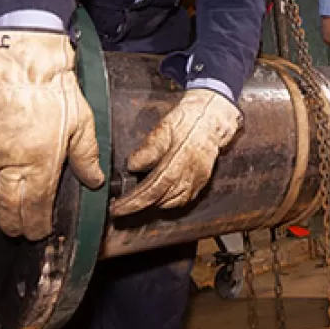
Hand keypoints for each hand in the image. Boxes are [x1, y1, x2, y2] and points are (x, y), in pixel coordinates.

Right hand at [0, 29, 104, 240]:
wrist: (24, 66)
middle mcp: (13, 164)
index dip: (36, 224)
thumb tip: (93, 180)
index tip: (39, 233)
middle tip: (19, 234)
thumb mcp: (82, 125)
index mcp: (40, 165)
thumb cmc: (54, 91)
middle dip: (14, 224)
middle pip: (9, 206)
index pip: (35, 206)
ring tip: (4, 220)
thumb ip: (87, 157)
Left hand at [111, 89, 242, 214]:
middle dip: (136, 207)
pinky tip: (158, 197)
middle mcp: (189, 175)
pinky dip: (168, 202)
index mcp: (178, 160)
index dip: (132, 202)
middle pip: (159, 200)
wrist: (212, 118)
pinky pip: (183, 200)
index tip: (117, 208)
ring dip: (151, 205)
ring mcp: (197, 180)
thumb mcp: (164, 126)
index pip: (151, 189)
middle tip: (119, 209)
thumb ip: (149, 148)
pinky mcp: (201, 182)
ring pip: (171, 203)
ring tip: (135, 202)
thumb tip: (133, 166)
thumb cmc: (188, 120)